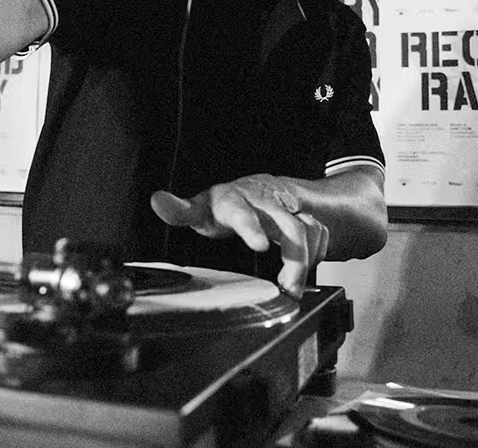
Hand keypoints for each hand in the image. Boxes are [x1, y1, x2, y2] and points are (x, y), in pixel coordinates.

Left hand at [150, 174, 328, 296]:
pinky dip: (318, 253)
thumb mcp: (200, 208)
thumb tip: (157, 200)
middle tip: (289, 288)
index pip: (242, 211)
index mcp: (235, 202)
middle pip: (289, 226)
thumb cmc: (224, 204)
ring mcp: (288, 212)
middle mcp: (266, 205)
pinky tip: (305, 272)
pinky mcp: (305, 219)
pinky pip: (320, 235)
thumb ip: (179, 210)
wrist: (258, 189)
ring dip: (307, 260)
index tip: (260, 246)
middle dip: (295, 259)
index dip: (251, 227)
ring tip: (294, 288)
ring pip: (308, 231)